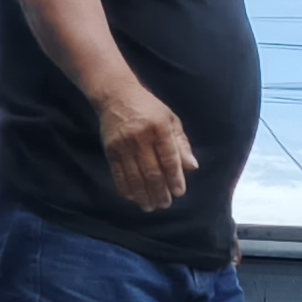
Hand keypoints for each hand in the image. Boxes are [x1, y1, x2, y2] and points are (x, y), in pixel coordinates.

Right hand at [96, 86, 196, 212]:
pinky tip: (134, 198)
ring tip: (151, 207)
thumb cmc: (149, 108)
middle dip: (160, 192)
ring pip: (135, 177)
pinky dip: (126, 189)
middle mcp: (141, 137)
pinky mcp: (110, 150)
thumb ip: (182, 144)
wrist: (116, 95)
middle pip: (152, 172)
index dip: (175, 178)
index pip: (169, 159)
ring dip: (144, 195)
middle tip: (166, 204)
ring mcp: (123, 144)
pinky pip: (118, 174)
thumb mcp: (170, 119)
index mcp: (160, 128)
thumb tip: (192, 167)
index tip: (180, 192)